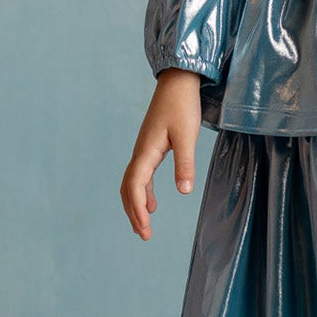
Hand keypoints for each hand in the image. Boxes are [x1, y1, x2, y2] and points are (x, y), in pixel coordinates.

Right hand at [120, 69, 202, 239]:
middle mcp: (140, 152)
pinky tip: (152, 203)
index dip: (137, 209)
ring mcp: (144, 149)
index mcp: (146, 152)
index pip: (135, 186)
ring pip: (132, 183)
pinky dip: (143, 192)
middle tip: (144, 235)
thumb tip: (184, 191)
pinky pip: (141, 175)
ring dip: (136, 205)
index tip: (146, 228)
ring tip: (144, 225)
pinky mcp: (151, 146)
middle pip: (128, 188)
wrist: (178, 81)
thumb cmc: (183, 106)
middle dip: (133, 212)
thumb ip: (185, 163)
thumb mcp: (187, 136)